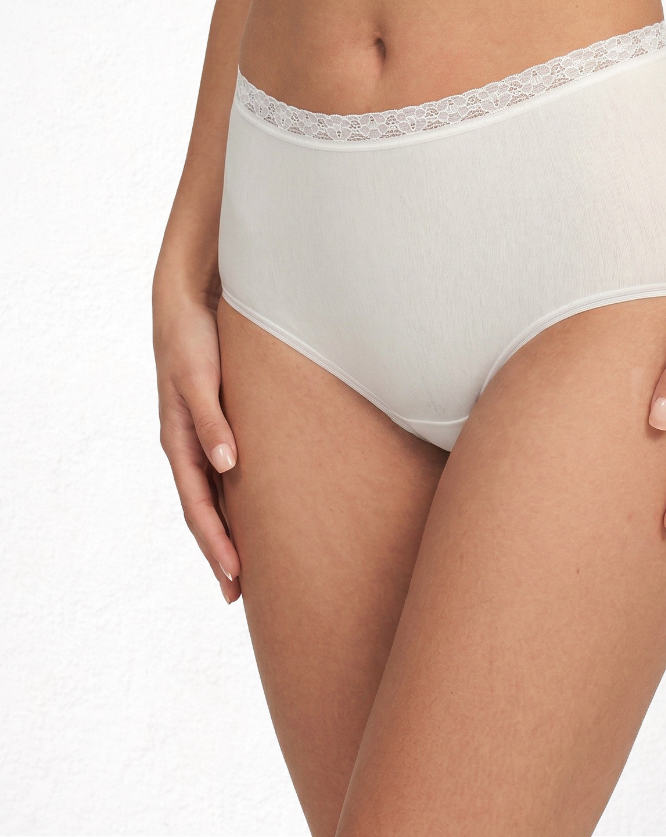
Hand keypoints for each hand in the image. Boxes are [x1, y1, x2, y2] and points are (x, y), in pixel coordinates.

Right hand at [154, 285, 240, 602]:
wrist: (191, 300)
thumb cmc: (194, 338)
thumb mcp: (200, 379)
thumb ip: (212, 420)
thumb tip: (227, 466)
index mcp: (179, 441)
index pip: (198, 506)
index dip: (216, 543)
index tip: (236, 577)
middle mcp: (190, 445)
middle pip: (204, 511)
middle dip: (220, 551)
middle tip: (240, 593)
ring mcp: (204, 435)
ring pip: (216, 495)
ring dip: (229, 530)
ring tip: (249, 565)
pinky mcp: (220, 421)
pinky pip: (226, 471)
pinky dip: (238, 498)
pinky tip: (257, 510)